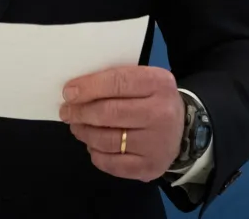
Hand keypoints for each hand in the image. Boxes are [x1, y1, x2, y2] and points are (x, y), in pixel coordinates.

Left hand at [59, 66, 184, 181]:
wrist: (181, 130)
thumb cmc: (153, 100)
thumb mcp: (143, 81)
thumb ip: (115, 81)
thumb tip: (76, 91)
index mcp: (158, 83)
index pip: (117, 82)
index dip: (89, 87)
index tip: (68, 93)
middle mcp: (161, 113)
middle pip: (109, 113)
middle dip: (81, 112)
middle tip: (67, 112)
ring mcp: (156, 143)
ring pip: (107, 140)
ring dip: (85, 133)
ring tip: (78, 127)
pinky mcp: (150, 166)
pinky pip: (111, 163)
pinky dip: (96, 154)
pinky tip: (93, 145)